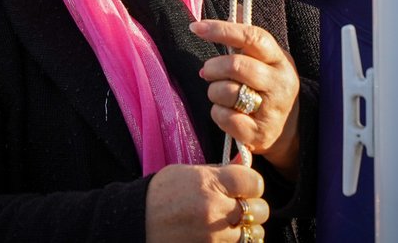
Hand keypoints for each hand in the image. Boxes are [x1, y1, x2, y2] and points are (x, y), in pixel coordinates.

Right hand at [146, 162, 268, 241]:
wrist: (137, 223)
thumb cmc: (161, 194)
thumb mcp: (189, 173)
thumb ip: (221, 171)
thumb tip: (244, 162)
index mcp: (211, 184)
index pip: (255, 182)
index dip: (251, 183)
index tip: (244, 185)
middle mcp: (216, 212)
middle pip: (260, 210)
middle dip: (253, 206)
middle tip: (238, 205)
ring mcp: (215, 238)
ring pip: (255, 234)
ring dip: (247, 228)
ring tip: (231, 223)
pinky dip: (236, 241)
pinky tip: (224, 236)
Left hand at [191, 20, 300, 178]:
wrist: (290, 131)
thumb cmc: (268, 86)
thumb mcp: (266, 59)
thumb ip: (249, 36)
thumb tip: (236, 6)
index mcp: (280, 59)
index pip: (252, 37)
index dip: (222, 29)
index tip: (196, 27)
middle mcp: (280, 83)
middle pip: (237, 65)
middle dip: (213, 67)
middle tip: (206, 70)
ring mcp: (273, 110)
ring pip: (229, 92)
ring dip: (214, 91)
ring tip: (218, 92)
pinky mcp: (261, 134)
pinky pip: (226, 118)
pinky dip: (217, 114)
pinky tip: (224, 112)